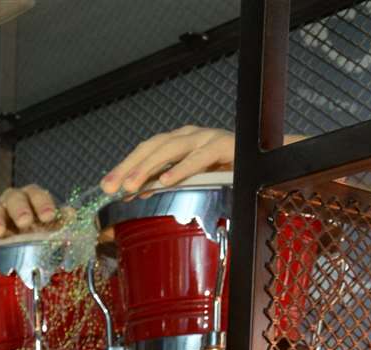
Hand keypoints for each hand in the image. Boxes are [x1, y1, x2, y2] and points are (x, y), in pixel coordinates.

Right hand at [0, 184, 57, 249]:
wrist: (15, 247)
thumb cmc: (36, 234)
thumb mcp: (50, 228)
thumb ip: (61, 222)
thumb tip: (71, 215)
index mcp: (32, 198)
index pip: (37, 195)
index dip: (43, 204)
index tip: (48, 216)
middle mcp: (13, 200)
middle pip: (15, 199)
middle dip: (20, 210)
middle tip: (25, 222)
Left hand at [101, 125, 235, 193]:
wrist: (264, 160)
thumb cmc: (225, 169)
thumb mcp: (189, 177)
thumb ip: (163, 182)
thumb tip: (134, 192)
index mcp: (178, 142)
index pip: (145, 150)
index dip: (124, 166)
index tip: (105, 186)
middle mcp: (189, 136)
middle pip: (153, 146)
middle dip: (129, 166)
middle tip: (111, 186)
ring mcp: (207, 138)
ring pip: (171, 149)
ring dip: (148, 167)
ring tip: (131, 186)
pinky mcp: (225, 146)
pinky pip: (200, 157)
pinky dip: (182, 168)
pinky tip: (166, 181)